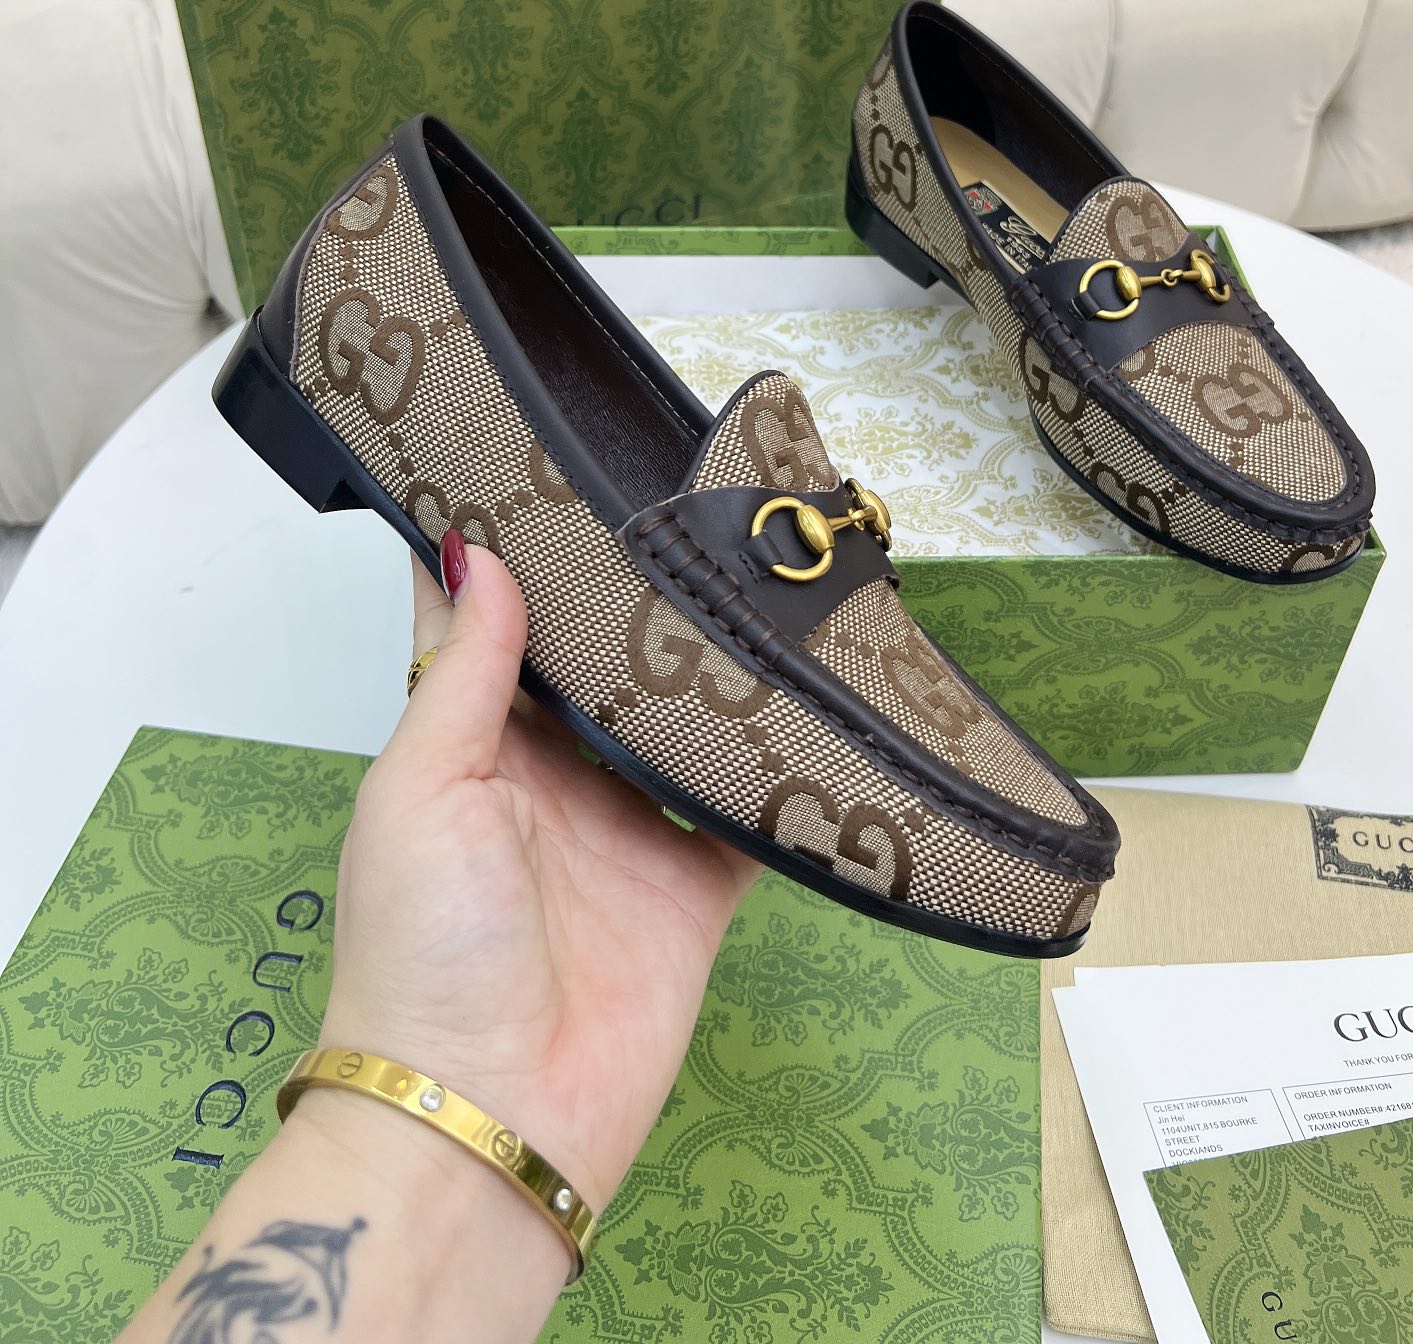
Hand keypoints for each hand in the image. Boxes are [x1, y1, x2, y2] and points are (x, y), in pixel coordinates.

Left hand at [315, 536, 760, 1211]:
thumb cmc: (422, 950)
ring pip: (681, 727)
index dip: (524, 561)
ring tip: (756, 580)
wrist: (492, 1118)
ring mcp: (629, 835)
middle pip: (604, 671)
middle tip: (686, 507)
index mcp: (472, 751)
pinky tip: (811, 699)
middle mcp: (553, 782)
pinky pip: (747, 812)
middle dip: (634, 604)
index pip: (500, 634)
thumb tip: (476, 547)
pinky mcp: (697, 889)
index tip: (559, 475)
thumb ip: (463, 673)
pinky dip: (777, 769)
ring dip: (710, 673)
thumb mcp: (421, 791)